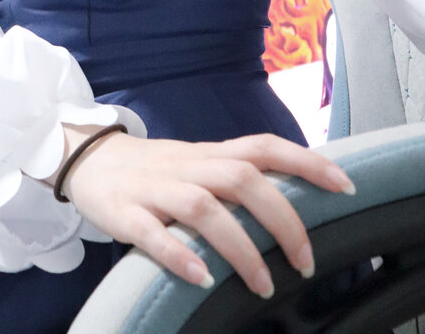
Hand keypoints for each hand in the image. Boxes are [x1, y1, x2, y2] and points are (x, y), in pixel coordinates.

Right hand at [58, 127, 355, 297]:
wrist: (85, 158)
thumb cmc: (152, 170)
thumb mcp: (196, 165)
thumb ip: (234, 177)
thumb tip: (290, 201)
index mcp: (207, 155)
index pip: (262, 146)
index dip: (305, 160)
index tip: (344, 185)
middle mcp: (186, 166)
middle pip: (241, 178)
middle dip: (281, 218)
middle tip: (305, 262)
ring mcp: (154, 188)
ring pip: (203, 207)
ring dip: (239, 247)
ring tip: (262, 285)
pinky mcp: (124, 212)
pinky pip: (151, 233)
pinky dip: (177, 254)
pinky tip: (199, 276)